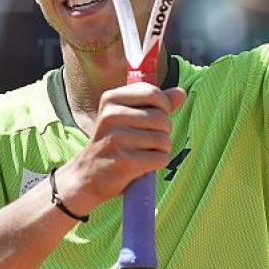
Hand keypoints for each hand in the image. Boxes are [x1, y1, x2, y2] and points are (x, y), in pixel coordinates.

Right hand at [54, 84, 186, 215]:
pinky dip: (158, 162)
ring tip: (145, 152)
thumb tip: (180, 92)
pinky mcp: (125, 162)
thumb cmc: (112, 143)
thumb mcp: (126, 117)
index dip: (163, 106)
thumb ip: (154, 103)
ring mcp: (117, 139)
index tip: (155, 116)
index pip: (152, 93)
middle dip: (163, 131)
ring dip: (162, 149)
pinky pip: (160, 158)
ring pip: (163, 139)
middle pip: (161, 118)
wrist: (87, 176)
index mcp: (110, 99)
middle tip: (148, 139)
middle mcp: (111, 116)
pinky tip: (144, 164)